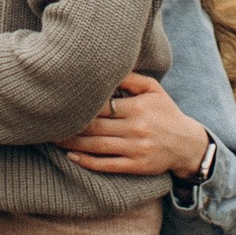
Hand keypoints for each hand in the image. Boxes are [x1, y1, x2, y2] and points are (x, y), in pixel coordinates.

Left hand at [62, 75, 209, 178]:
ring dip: (72, 144)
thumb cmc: (166, 112)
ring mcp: (136, 149)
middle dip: (69, 125)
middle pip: (95, 127)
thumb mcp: (154, 89)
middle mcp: (136, 128)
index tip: (60, 102)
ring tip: (52, 138)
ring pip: (97, 146)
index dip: (79, 105)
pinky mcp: (136, 166)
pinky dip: (87, 162)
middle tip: (47, 122)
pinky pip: (107, 165)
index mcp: (138, 107)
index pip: (102, 105)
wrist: (188, 144)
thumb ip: (130, 78)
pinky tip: (71, 157)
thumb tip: (104, 68)